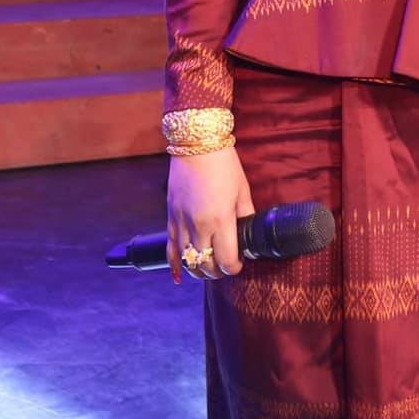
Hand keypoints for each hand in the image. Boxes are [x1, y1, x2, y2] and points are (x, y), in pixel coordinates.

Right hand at [167, 145, 254, 284]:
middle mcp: (198, 226)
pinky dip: (175, 264)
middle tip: (225, 266)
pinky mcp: (170, 216)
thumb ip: (246, 215)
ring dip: (199, 270)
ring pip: (188, 260)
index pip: (226, 261)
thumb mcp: (242, 190)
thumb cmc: (224, 164)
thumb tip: (249, 233)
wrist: (196, 143)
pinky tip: (180, 275)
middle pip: (206, 265)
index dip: (234, 268)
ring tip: (208, 270)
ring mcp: (181, 222)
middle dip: (217, 272)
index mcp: (220, 220)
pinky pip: (170, 248)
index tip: (239, 264)